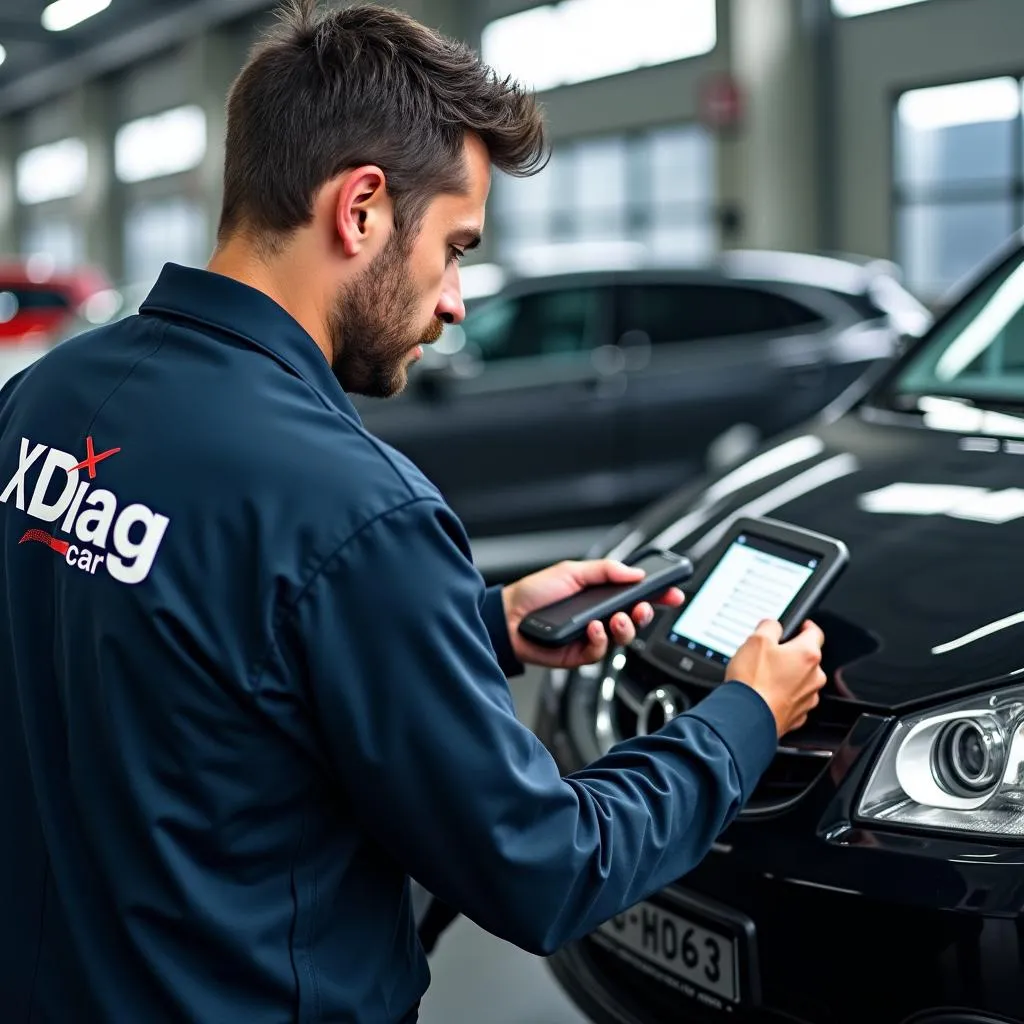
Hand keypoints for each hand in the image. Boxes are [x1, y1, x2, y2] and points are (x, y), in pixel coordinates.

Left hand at [502, 559, 684, 669]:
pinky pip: (599, 653)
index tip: (674, 593)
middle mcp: (601, 618)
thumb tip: (636, 572)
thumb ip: (605, 570)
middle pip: (636, 620)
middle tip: (644, 607)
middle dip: (646, 614)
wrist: (507, 616)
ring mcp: (591, 638)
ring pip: (622, 639)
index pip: (637, 596)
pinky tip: (593, 628)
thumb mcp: (572, 571)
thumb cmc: (536, 592)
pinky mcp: (579, 655)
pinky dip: (600, 640)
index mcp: (601, 596)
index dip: (658, 596)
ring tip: (617, 617)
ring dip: (625, 628)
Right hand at [726, 619, 826, 736]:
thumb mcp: (756, 640)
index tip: (800, 626)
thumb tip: (773, 626)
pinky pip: (793, 699)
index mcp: (807, 655)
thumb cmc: (754, 682)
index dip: (805, 626)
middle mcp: (814, 677)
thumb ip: (769, 626)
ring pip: (801, 680)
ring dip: (787, 676)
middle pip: (806, 658)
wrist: (747, 717)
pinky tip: (765, 693)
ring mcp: (808, 698)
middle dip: (790, 654)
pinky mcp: (798, 715)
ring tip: (764, 677)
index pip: (815, 633)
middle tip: (769, 654)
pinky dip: (782, 695)